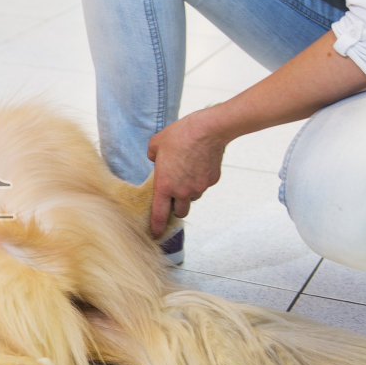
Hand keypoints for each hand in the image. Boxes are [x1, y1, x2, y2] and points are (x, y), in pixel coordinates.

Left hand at [146, 111, 227, 236]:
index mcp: (164, 186)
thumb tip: (156, 159)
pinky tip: (199, 164)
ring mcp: (199, 188)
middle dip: (176, 208)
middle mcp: (182, 191)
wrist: (207, 130)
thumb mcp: (156, 144)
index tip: (156, 234)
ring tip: (187, 172)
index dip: (157, 227)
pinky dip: (200, 180)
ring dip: (189, 192)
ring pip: (193, 197)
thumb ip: (153, 157)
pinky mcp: (212, 181)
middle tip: (174, 197)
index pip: (159, 214)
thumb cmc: (179, 135)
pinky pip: (204, 185)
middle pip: (180, 212)